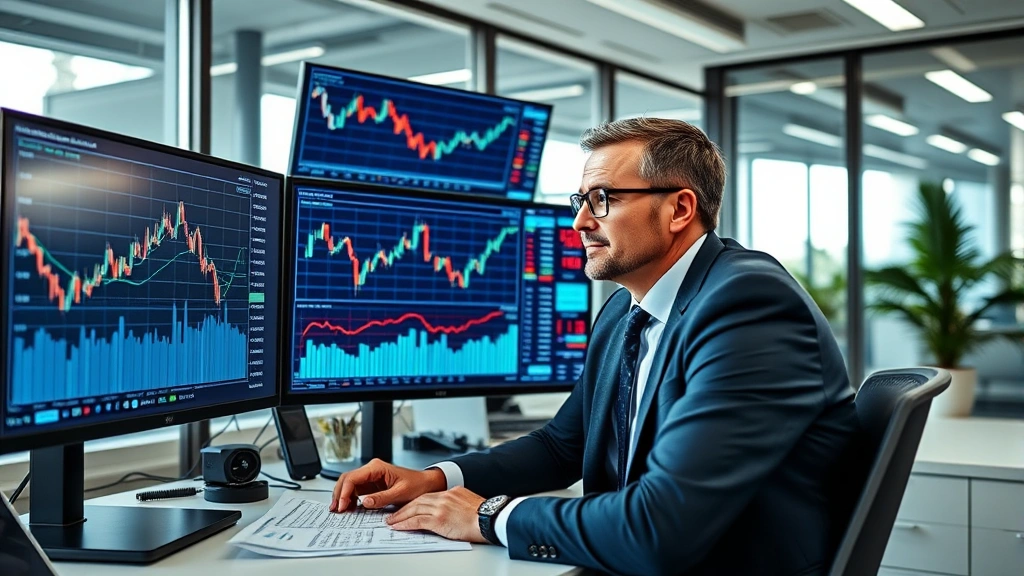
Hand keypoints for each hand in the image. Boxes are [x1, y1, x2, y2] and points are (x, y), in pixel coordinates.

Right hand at [330, 458, 446, 511]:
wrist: (426, 484)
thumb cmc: (417, 484)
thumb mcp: (401, 493)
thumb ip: (382, 497)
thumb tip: (365, 502)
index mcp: (377, 467)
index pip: (353, 478)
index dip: (344, 492)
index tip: (342, 505)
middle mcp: (371, 470)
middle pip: (347, 479)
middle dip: (339, 494)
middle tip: (336, 510)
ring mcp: (370, 477)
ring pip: (348, 484)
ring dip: (342, 496)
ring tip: (339, 510)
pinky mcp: (371, 485)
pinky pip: (355, 490)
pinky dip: (349, 498)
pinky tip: (348, 508)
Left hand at [386, 486, 487, 543]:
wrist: (491, 519)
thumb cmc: (485, 515)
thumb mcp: (470, 503)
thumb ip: (457, 503)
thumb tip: (450, 511)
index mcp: (452, 492)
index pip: (428, 496)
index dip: (415, 502)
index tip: (408, 507)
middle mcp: (445, 497)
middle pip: (418, 501)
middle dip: (404, 508)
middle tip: (394, 514)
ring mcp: (441, 507)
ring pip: (415, 509)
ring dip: (401, 516)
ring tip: (392, 522)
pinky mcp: (439, 519)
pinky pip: (418, 521)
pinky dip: (406, 524)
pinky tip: (399, 527)